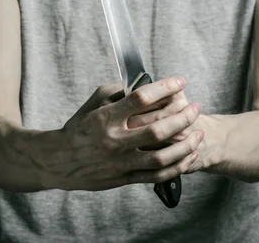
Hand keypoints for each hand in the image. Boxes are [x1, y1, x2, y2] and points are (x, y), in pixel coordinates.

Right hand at [56, 77, 204, 190]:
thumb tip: (142, 83)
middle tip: (196, 107)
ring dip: (186, 145)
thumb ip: (116, 92)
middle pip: (158, 129)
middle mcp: (115, 140)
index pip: (141, 98)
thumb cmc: (78, 129)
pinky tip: (190, 156)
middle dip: (183, 117)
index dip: (165, 87)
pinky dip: (177, 166)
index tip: (180, 81)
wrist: (59, 161)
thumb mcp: (92, 104)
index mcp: (106, 118)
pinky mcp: (124, 178)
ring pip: (162, 156)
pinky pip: (156, 175)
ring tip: (199, 133)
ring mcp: (120, 162)